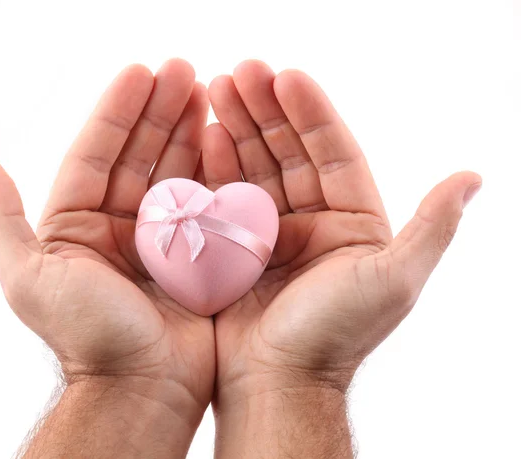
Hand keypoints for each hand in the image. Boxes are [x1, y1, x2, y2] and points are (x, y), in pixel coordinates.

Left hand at [0, 60, 213, 440]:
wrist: (144, 386)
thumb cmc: (88, 334)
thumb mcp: (29, 277)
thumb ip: (3, 221)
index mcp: (79, 223)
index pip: (97, 152)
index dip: (118, 110)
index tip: (142, 72)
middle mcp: (119, 224)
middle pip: (140, 154)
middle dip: (160, 109)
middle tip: (185, 71)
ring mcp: (162, 237)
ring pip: (175, 170)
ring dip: (189, 130)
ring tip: (206, 92)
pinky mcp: (198, 252)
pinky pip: (207, 202)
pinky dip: (216, 170)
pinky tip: (224, 139)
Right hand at [203, 60, 480, 414]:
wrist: (275, 382)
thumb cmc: (334, 335)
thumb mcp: (393, 279)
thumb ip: (432, 227)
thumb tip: (472, 177)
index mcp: (353, 222)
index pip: (333, 152)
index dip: (311, 112)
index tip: (286, 76)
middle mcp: (314, 221)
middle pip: (290, 152)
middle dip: (267, 109)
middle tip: (241, 71)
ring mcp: (273, 231)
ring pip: (257, 167)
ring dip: (238, 127)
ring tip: (217, 89)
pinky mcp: (237, 245)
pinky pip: (227, 195)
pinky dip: (217, 164)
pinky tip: (206, 134)